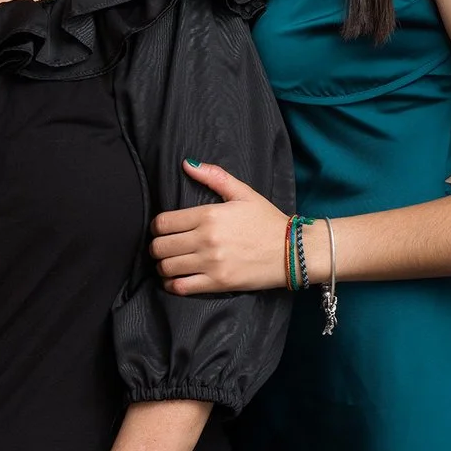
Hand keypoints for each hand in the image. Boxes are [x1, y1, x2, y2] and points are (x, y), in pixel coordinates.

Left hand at [150, 158, 290, 293]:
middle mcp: (206, 239)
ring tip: (169, 263)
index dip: (157, 227)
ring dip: (163, 266)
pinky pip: (180, 287)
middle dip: (157, 247)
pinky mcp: (218, 283)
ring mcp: (211, 263)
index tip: (162, 230)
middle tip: (164, 248)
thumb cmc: (267, 221)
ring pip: (167, 267)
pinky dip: (172, 285)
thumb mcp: (243, 193)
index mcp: (209, 215)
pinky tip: (176, 280)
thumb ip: (214, 176)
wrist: (294, 250)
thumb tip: (187, 163)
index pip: (163, 223)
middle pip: (160, 246)